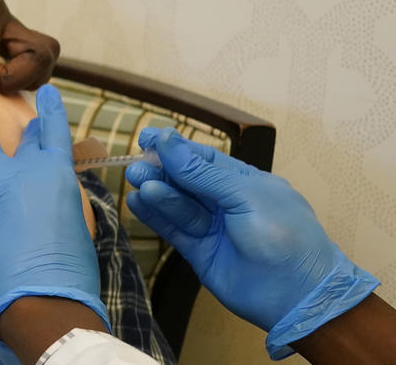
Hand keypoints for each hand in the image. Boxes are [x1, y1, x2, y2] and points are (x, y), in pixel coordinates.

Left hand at [0, 85, 106, 361]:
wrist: (40, 297)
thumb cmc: (65, 275)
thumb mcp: (76, 228)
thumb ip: (61, 205)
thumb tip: (51, 202)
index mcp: (59, 175)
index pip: (54, 134)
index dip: (50, 112)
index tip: (46, 94)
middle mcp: (27, 167)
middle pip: (22, 138)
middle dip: (22, 126)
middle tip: (18, 114)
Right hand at [125, 128, 377, 356]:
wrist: (299, 296)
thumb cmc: (283, 235)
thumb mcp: (244, 195)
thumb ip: (202, 173)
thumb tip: (167, 141)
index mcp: (245, 182)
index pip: (204, 158)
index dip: (175, 147)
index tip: (146, 137)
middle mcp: (227, 202)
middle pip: (186, 180)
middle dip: (161, 171)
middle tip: (135, 167)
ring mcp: (213, 228)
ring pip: (178, 204)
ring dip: (157, 192)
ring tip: (136, 182)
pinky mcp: (200, 252)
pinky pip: (173, 229)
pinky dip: (155, 216)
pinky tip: (137, 203)